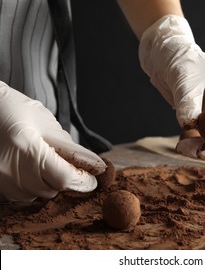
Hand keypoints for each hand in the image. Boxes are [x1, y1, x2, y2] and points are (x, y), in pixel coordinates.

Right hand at [0, 81, 105, 201]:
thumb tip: (95, 165)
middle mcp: (9, 169)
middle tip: (67, 165)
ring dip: (47, 184)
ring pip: (36, 196)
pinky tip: (30, 169)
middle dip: (64, 180)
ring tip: (44, 163)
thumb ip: (71, 148)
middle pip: (50, 190)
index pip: (63, 178)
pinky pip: (20, 195)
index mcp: (26, 148)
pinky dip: (31, 186)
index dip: (82, 181)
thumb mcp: (47, 123)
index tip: (93, 179)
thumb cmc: (15, 110)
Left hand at [139, 15, 204, 159]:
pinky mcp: (203, 122)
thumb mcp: (185, 80)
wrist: (165, 60)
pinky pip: (203, 139)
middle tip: (203, 154)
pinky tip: (182, 146)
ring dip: (204, 148)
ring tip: (183, 149)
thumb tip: (189, 126)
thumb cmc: (182, 62)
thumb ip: (188, 103)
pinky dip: (194, 145)